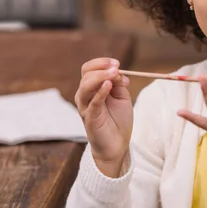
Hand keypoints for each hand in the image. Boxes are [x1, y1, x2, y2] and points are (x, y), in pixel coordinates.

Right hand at [75, 58, 132, 176]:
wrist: (117, 144)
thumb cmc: (118, 120)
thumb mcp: (121, 96)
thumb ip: (118, 83)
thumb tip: (117, 71)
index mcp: (92, 88)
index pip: (89, 69)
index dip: (101, 63)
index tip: (117, 64)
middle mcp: (85, 96)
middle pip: (86, 74)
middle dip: (102, 68)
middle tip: (117, 68)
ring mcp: (85, 107)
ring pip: (85, 86)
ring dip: (100, 77)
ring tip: (114, 74)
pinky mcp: (90, 118)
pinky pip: (92, 103)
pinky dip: (100, 92)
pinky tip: (108, 85)